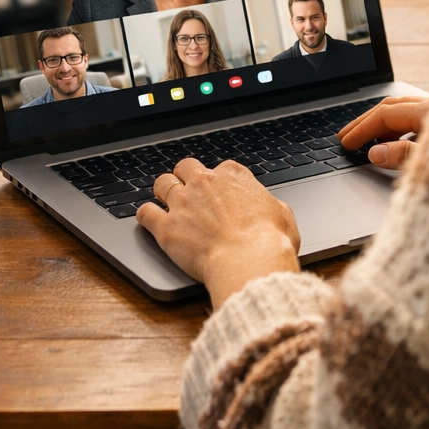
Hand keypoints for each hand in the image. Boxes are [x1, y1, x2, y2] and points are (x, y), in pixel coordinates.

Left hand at [136, 158, 300, 307]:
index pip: (220, 168)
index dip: (219, 182)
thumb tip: (271, 209)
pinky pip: (145, 213)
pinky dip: (145, 215)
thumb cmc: (270, 241)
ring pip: (162, 184)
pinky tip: (148, 219)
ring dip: (163, 191)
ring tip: (165, 201)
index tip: (220, 194)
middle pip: (185, 167)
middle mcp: (204, 182)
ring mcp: (182, 202)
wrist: (249, 261)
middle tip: (188, 191)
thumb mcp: (283, 216)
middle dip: (185, 176)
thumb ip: (271, 206)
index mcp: (233, 175)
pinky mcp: (166, 227)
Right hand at [337, 95, 428, 169]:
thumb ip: (403, 155)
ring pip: (406, 111)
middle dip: (367, 121)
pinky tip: (400, 143)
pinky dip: (403, 128)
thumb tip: (375, 153)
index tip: (348, 142)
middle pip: (392, 107)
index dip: (363, 129)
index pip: (385, 115)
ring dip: (385, 124)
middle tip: (348, 135)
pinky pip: (420, 118)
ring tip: (370, 141)